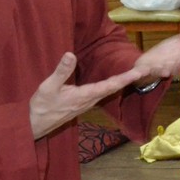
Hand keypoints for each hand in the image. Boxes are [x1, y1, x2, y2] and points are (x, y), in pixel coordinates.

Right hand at [29, 53, 143, 138]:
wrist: (35, 125)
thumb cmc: (41, 106)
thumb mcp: (48, 87)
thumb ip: (61, 71)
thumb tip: (70, 54)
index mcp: (84, 95)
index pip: (109, 86)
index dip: (125, 78)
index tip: (139, 72)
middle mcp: (90, 100)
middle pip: (114, 88)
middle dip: (129, 79)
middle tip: (145, 69)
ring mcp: (88, 103)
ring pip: (109, 91)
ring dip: (123, 82)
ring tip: (135, 73)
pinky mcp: (84, 103)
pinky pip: (103, 93)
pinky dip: (113, 85)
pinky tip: (117, 81)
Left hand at [132, 19, 179, 82]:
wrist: (147, 67)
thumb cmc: (168, 55)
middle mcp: (175, 64)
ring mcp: (160, 68)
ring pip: (166, 69)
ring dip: (167, 69)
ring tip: (168, 69)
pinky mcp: (144, 71)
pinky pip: (141, 73)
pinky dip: (138, 74)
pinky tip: (136, 74)